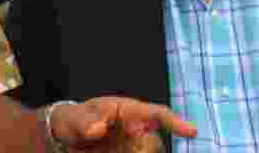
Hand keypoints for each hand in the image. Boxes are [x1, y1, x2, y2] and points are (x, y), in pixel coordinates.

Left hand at [49, 97, 195, 152]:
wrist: (66, 138)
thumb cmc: (74, 120)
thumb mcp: (74, 117)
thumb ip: (85, 121)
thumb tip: (97, 127)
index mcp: (129, 111)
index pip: (157, 113)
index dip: (176, 121)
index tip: (192, 131)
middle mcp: (137, 130)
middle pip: (153, 143)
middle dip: (141, 148)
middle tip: (121, 142)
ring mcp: (134, 147)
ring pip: (146, 152)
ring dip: (134, 151)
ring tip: (107, 149)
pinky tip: (109, 152)